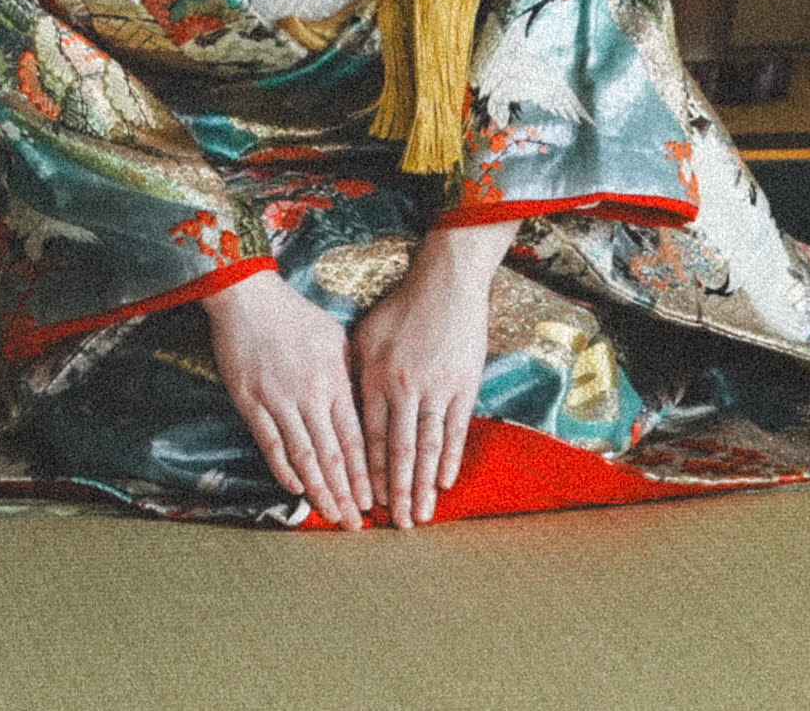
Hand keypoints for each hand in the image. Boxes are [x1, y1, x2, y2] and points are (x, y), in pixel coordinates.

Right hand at [206, 266, 370, 525]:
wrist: (248, 296)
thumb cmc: (294, 315)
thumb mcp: (334, 338)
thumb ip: (348, 375)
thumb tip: (362, 406)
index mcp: (335, 381)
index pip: (355, 440)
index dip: (365, 475)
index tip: (374, 502)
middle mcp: (311, 396)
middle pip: (333, 455)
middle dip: (346, 494)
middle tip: (355, 525)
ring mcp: (279, 400)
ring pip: (305, 456)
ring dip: (319, 490)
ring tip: (330, 514)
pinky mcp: (250, 401)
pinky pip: (271, 443)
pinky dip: (283, 469)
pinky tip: (295, 488)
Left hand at [346, 221, 515, 528]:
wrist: (447, 283)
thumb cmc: (402, 308)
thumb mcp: (366, 335)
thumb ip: (356, 373)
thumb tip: (345, 408)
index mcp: (376, 377)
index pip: (368, 435)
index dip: (367, 471)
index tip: (365, 499)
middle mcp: (405, 388)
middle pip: (399, 450)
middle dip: (397, 491)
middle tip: (397, 524)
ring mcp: (437, 389)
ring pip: (427, 447)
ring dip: (423, 485)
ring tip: (422, 516)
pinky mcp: (464, 386)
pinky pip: (455, 430)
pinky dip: (450, 458)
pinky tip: (444, 483)